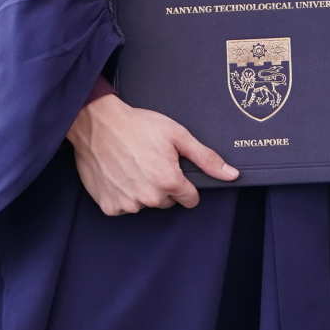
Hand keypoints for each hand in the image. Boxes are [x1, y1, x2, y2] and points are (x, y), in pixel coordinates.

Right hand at [66, 91, 237, 213]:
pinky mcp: (109, 206)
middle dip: (163, 186)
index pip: (190, 199)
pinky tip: (119, 174)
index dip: (185, 184)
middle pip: (167, 201)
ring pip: (145, 204)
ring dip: (142, 190)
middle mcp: (149, 197)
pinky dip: (122, 194)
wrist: (98, 123)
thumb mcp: (177, 135)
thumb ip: (206, 158)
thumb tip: (231, 174)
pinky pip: (123, 206)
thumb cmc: (138, 126)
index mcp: (168, 181)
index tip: (174, 170)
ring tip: (132, 165)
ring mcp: (127, 204)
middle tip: (150, 162)